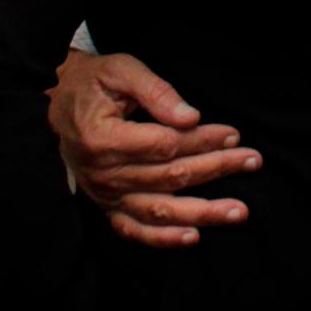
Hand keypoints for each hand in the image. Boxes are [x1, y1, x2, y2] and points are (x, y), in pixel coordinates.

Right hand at [46, 48, 261, 247]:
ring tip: (238, 211)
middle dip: (215, 169)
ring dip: (202, 212)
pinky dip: (163, 239)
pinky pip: (134, 230)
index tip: (233, 134)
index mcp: (103, 139)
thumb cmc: (94, 84)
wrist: (58, 104)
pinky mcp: (107, 206)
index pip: (163, 146)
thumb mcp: (122, 71)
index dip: (201, 140)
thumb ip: (156, 92)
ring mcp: (105, 195)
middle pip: (169, 177)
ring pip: (159, 210)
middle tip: (252, 161)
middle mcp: (103, 174)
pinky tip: (193, 237)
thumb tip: (191, 117)